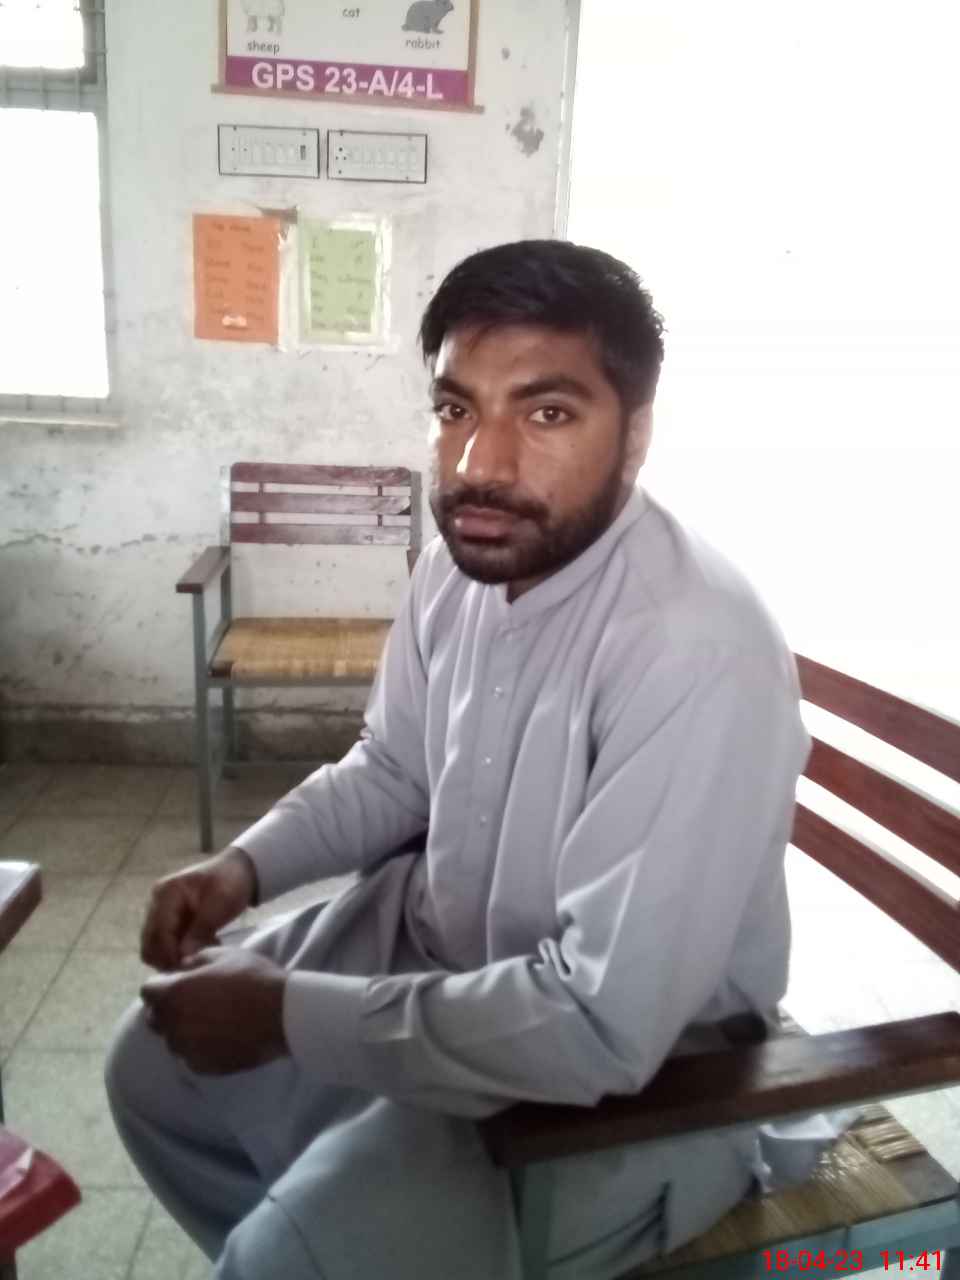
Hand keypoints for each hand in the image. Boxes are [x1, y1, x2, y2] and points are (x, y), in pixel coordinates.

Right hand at [140, 846, 257, 970]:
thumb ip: (201, 930)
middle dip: (169, 958)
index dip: (170, 954)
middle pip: (149, 942)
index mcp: (166, 893)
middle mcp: (156, 903)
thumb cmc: (230, 882)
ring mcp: (160, 912)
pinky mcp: (169, 921)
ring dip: (174, 957)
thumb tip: (182, 956)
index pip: (159, 932)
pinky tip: (201, 949)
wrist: (239, 870)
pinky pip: (166, 944)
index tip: (187, 968)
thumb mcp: (220, 904)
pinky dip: (179, 952)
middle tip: (195, 964)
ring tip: (201, 954)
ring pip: (155, 947)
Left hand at [140, 947, 287, 1074]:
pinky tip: (222, 1036)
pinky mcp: (202, 1067)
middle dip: (167, 1008)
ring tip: (211, 1021)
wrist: (282, 1015)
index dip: (162, 984)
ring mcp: (186, 1050)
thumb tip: (183, 967)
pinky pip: (190, 1056)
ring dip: (183, 1029)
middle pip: (155, 1018)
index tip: (180, 982)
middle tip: (195, 1000)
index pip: (147, 990)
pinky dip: (199, 1047)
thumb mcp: (224, 954)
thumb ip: (195, 959)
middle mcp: (173, 1025)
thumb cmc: (252, 978)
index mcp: (173, 994)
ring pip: (172, 1039)